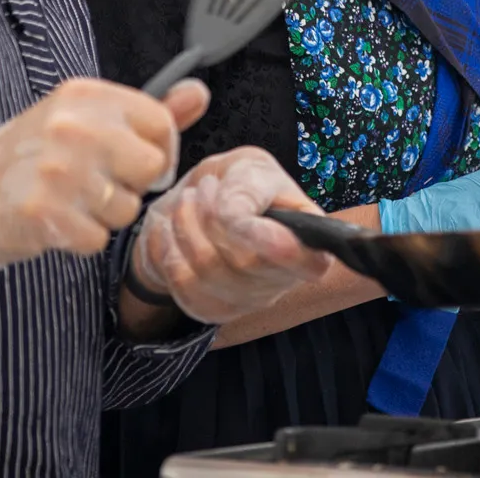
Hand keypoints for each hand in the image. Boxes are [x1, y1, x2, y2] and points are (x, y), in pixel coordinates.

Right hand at [0, 77, 208, 268]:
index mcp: (87, 96)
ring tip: (71, 202)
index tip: (131, 160)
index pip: (160, 123)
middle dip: (132, 185)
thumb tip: (199, 95)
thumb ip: (149, 111)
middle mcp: (74, 127)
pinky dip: (81, 240)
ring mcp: (58, 171)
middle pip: (151, 167)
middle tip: (97, 184)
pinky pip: (98, 240)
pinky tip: (57, 222)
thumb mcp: (87, 117)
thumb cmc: (34, 155)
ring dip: (104, 216)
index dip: (156, 151)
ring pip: (127, 209)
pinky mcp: (44, 214)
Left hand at [130, 147, 331, 323]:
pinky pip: (181, 286)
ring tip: (187, 200)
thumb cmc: (241, 183)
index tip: (237, 217)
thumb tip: (234, 219)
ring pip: (208, 272)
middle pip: (245, 262)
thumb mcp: (250, 169)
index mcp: (310, 245)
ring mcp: (249, 301)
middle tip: (205, 186)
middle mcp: (285, 281)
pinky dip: (169, 250)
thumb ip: (247, 191)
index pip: (308, 262)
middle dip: (213, 215)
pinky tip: (172, 229)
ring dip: (186, 226)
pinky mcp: (214, 309)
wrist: (203, 200)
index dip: (274, 244)